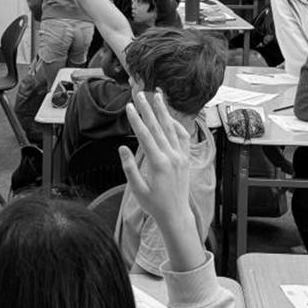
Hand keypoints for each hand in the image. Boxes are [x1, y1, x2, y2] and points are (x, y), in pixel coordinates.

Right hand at [119, 91, 192, 228]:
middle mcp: (171, 157)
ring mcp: (180, 157)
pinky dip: (176, 125)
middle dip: (148, 109)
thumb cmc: (154, 205)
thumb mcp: (137, 190)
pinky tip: (169, 117)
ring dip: (163, 111)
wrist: (176, 215)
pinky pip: (182, 137)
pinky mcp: (185, 159)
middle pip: (158, 127)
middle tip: (140, 93)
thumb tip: (122, 148)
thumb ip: (129, 168)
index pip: (145, 136)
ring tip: (157, 96)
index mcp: (158, 164)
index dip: (136, 120)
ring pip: (171, 128)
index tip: (129, 106)